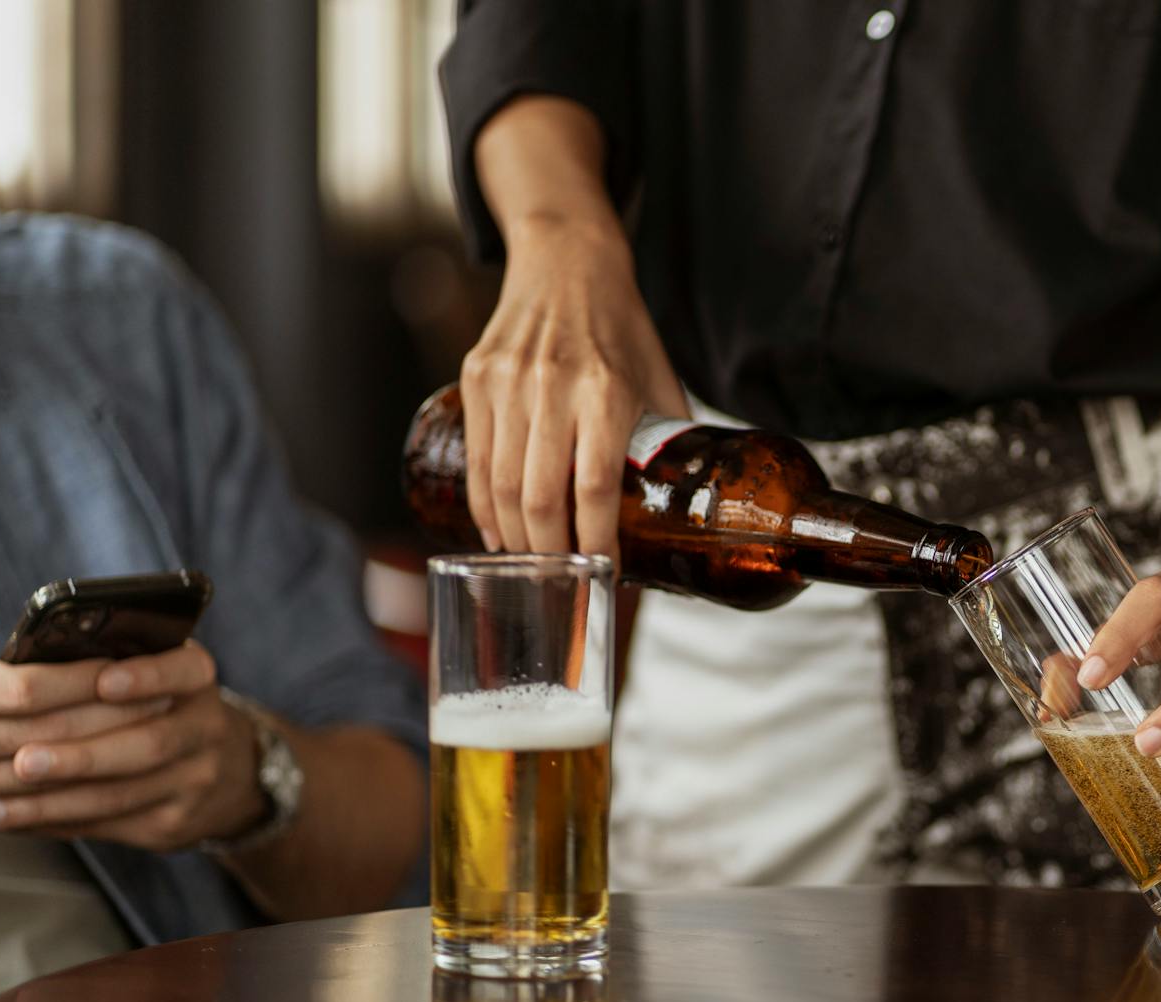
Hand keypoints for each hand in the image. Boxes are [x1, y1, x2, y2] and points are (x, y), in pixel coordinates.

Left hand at [0, 636, 267, 851]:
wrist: (228, 770)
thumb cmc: (165, 708)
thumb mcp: (157, 672)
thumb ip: (108, 663)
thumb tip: (27, 665)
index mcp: (197, 679)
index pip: (183, 672)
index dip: (146, 677)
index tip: (103, 682)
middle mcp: (206, 728)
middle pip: (148, 745)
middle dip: (79, 756)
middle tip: (22, 760)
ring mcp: (194, 780)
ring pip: (120, 795)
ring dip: (51, 801)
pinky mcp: (172, 823)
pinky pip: (106, 825)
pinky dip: (53, 822)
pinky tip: (13, 819)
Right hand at [462, 217, 687, 557]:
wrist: (567, 259)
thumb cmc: (621, 327)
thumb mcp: (659, 378)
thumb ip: (668, 441)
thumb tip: (685, 509)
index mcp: (605, 389)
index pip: (595, 486)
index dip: (597, 540)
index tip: (605, 573)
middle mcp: (552, 385)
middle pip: (540, 496)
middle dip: (551, 552)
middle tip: (564, 583)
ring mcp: (507, 380)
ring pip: (500, 484)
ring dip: (514, 537)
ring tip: (533, 567)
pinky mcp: (475, 377)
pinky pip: (476, 458)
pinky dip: (483, 505)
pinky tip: (498, 532)